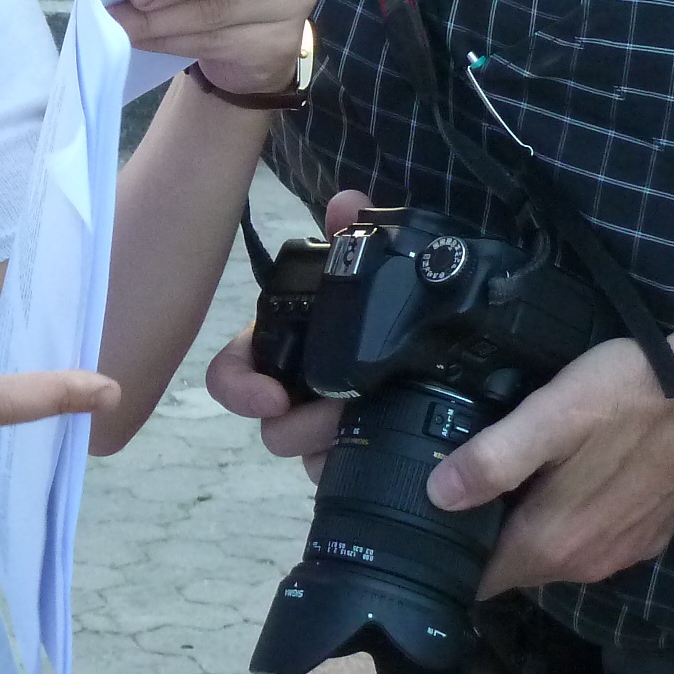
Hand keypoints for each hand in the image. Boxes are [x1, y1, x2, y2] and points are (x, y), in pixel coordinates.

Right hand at [204, 189, 373, 478]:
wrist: (442, 361)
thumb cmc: (382, 312)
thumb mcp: (367, 271)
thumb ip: (352, 233)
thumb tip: (346, 201)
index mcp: (283, 347)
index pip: (231, 374)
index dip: (239, 388)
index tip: (273, 396)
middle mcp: (293, 391)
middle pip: (270, 425)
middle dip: (300, 424)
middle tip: (339, 414)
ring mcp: (320, 428)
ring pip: (304, 455)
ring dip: (326, 446)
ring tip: (365, 427)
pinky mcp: (349, 454)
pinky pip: (335, 473)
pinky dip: (350, 464)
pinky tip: (380, 450)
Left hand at [423, 291, 673, 594]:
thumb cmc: (630, 395)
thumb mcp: (549, 416)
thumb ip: (492, 459)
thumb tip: (437, 494)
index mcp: (553, 541)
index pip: (483, 577)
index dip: (452, 551)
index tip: (427, 517)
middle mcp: (585, 562)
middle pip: (515, 566)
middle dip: (485, 534)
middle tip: (463, 479)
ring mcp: (621, 552)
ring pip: (552, 552)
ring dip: (527, 523)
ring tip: (507, 472)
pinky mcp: (647, 535)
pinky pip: (589, 538)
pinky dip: (568, 517)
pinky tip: (564, 474)